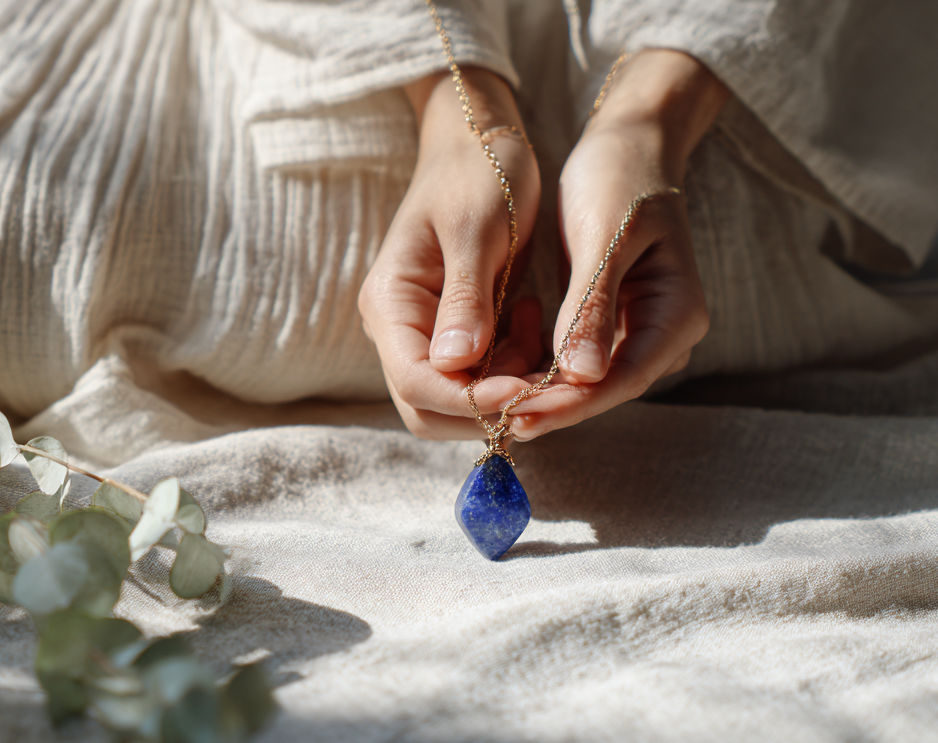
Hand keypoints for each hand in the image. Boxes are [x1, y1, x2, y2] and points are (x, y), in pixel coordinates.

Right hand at [358, 67, 542, 438]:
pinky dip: (513, 365)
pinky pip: (481, 375)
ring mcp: (425, 332)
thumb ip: (466, 299)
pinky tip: (532, 319)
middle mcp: (399, 328)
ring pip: (459, 400)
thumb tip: (457, 365)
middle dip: (490, 406)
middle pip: (431, 408)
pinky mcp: (455, 330)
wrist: (479, 138)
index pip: (419, 384)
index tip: (530, 390)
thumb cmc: (478, 172)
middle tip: (546, 376)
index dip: (474, 400)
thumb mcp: (477, 230)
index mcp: (391, 304)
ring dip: (506, 387)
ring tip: (539, 330)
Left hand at [508, 49, 729, 440]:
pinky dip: (536, 368)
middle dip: (548, 404)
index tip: (517, 416)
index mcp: (677, 316)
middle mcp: (663, 334)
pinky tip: (495, 374)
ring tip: (483, 404)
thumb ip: (593, 305)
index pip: (621, 380)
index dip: (569, 404)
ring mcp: (636, 333)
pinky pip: (570, 361)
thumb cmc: (619, 177)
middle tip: (488, 419)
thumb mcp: (604, 236)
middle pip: (602, 389)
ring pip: (582, 382)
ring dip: (536, 392)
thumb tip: (582, 376)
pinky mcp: (606, 325)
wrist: (627, 144)